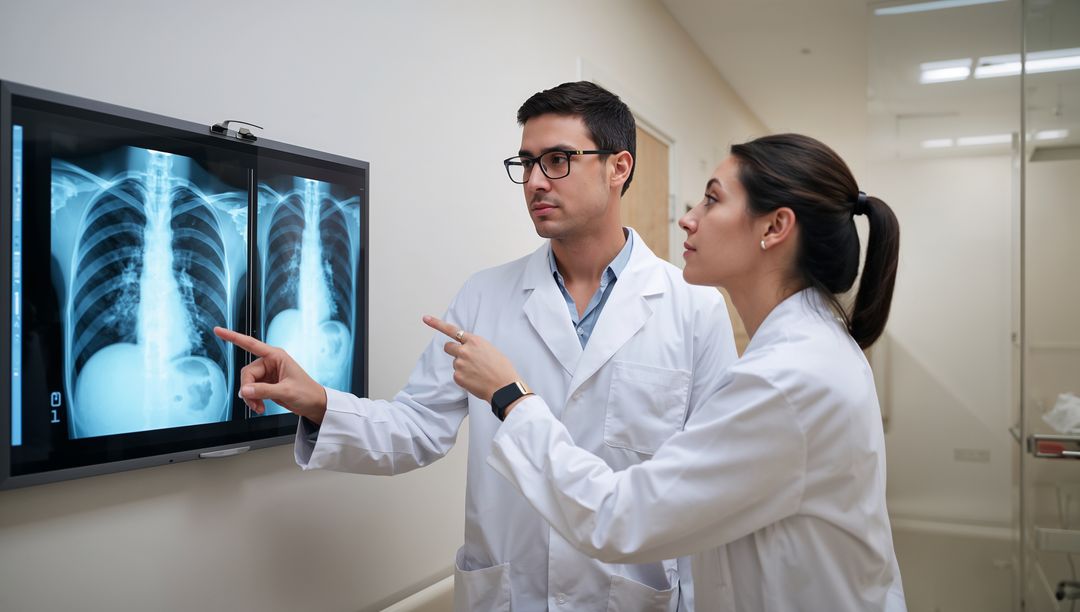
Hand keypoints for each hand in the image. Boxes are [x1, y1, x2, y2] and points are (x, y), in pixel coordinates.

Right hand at [213, 327, 327, 423]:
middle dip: (248, 389)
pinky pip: (252, 390)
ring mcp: (268, 374)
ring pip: (247, 383)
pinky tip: (260, 407)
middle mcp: (270, 362)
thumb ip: (264, 390)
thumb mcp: (286, 391)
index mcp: (276, 356)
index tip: (218, 331)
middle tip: (255, 402)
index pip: (251, 344)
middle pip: (247, 373)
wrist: (314, 405)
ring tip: (259, 407)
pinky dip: (253, 400)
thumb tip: (245, 390)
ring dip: (251, 397)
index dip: (233, 337)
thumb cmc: (307, 393)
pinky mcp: (266, 384)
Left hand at [423, 316, 521, 402]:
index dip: (437, 324)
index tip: (426, 319)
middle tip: (464, 358)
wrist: (504, 387)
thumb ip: (476, 347)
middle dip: (453, 351)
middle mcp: (464, 350)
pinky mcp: (458, 377)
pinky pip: (457, 375)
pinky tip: (475, 380)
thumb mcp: (491, 350)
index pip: (452, 330)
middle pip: (448, 347)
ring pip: (455, 363)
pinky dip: (464, 378)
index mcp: (474, 341)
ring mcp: (460, 364)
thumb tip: (469, 350)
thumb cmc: (502, 369)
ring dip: (463, 366)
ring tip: (478, 372)